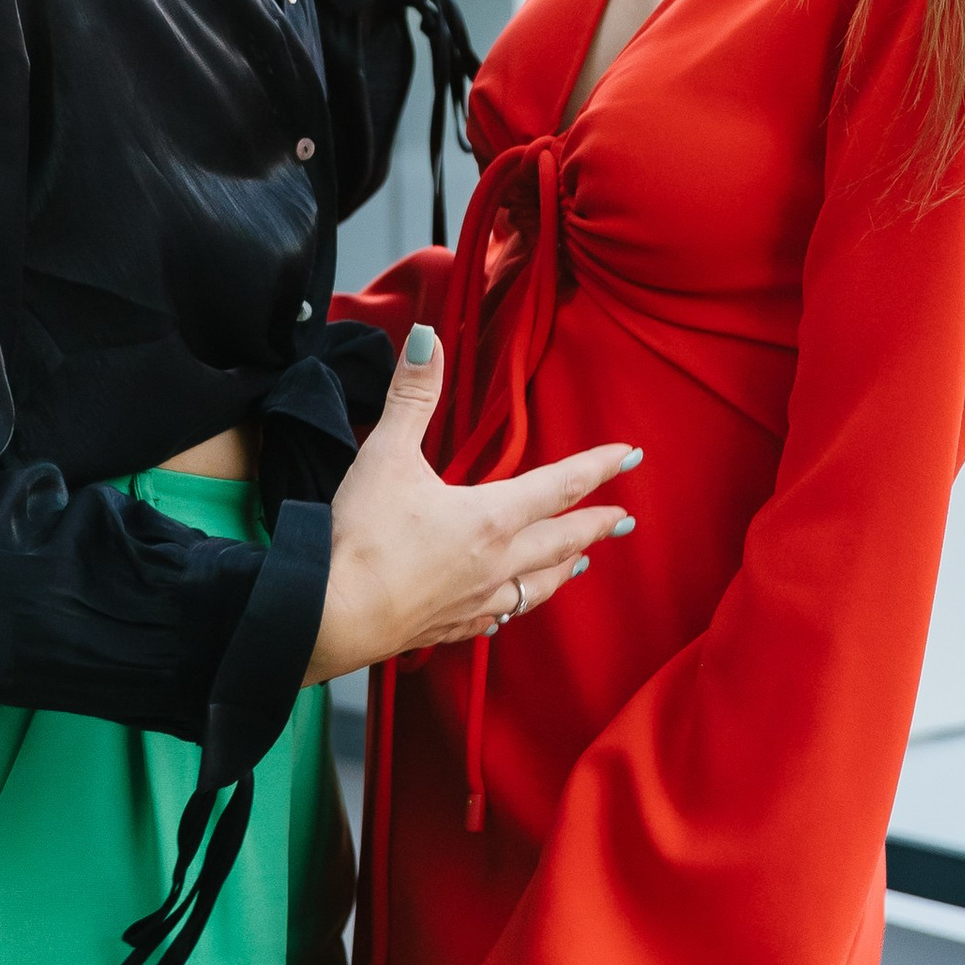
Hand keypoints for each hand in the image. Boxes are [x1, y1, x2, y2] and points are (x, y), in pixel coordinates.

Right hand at [306, 325, 639, 682]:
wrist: (333, 615)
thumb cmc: (363, 536)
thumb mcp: (386, 455)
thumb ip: (412, 396)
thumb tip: (427, 338)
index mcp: (490, 517)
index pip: (560, 486)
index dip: (599, 467)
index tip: (631, 456)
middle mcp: (495, 562)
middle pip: (561, 541)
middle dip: (596, 526)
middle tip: (626, 520)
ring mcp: (476, 599)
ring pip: (536, 586)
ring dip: (563, 570)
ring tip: (581, 565)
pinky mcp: (449, 627)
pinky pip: (493, 618)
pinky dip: (509, 608)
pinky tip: (504, 613)